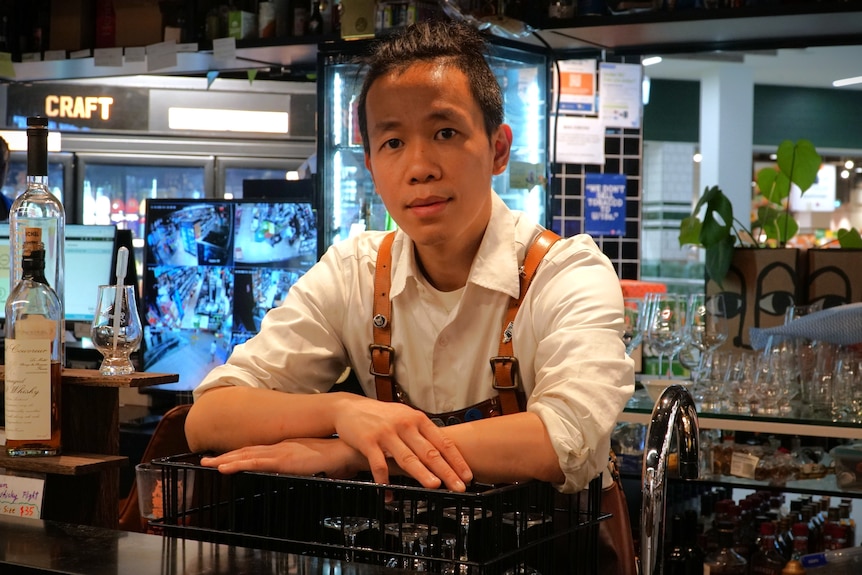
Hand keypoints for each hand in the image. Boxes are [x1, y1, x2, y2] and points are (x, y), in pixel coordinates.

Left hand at [200, 436, 364, 478]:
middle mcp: (279, 446)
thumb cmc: (333, 456)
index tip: (223, 458)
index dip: (238, 454)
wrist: (345, 448)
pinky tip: (225, 468)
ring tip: (208, 464)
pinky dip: (238, 464)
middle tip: (205, 460)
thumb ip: (303, 465)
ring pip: (246, 456)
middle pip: (246, 452)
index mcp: (285, 447)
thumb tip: (300, 470)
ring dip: (225, 460)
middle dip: (225, 456)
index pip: (257, 451)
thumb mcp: (313, 462)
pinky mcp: (283, 460)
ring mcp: (280, 452)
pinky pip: (255, 463)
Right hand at [332, 394, 472, 490]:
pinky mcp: (368, 442)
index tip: (467, 475)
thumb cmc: (382, 415)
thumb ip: (423, 432)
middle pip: (429, 452)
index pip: (442, 442)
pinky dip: (384, 482)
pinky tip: (389, 495)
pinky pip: (379, 465)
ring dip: (422, 473)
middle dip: (446, 471)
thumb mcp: (405, 416)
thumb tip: (446, 450)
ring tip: (434, 486)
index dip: (456, 460)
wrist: (350, 407)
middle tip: (459, 486)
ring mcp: (386, 434)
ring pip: (407, 457)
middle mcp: (404, 425)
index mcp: (417, 419)